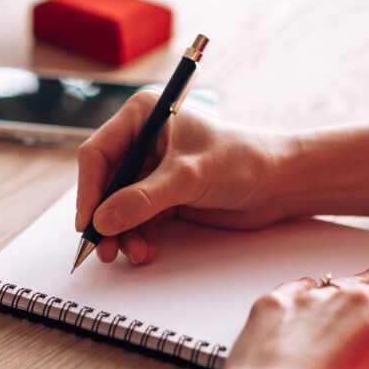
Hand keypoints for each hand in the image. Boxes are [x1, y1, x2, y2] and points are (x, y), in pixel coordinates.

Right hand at [75, 90, 295, 264]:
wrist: (280, 183)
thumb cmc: (243, 161)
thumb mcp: (189, 177)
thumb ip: (144, 198)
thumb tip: (104, 220)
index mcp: (144, 116)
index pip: (99, 153)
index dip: (89, 189)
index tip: (89, 221)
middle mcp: (143, 140)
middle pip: (106, 183)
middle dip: (105, 217)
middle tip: (104, 248)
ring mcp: (153, 169)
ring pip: (120, 205)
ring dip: (123, 233)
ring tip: (135, 253)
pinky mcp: (164, 193)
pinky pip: (138, 218)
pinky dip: (139, 236)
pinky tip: (147, 250)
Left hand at [180, 268, 368, 368]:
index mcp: (366, 310)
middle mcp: (334, 295)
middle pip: (367, 285)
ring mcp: (300, 296)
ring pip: (333, 284)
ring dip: (345, 293)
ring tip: (354, 301)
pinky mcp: (272, 302)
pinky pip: (297, 287)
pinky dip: (307, 296)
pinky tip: (310, 305)